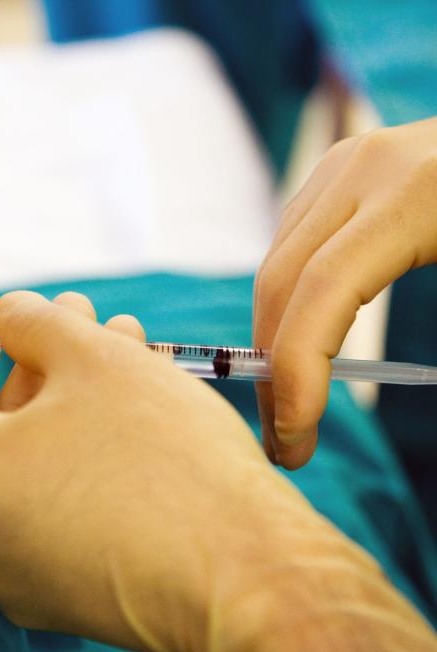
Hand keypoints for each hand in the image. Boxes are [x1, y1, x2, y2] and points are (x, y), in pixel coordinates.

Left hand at [0, 291, 436, 651]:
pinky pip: (55, 510)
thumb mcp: (94, 360)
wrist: (246, 581)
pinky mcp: (64, 598)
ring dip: (68, 401)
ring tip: (117, 343)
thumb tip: (8, 313)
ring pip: (31, 466)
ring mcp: (15, 576)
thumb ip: (34, 322)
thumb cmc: (161, 455)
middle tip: (71, 316)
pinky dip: (79, 456)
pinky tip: (125, 410)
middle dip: (38, 362)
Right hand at [254, 117, 436, 468]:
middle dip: (273, 371)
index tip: (296, 437)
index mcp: (418, 192)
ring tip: (289, 409)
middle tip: (286, 445)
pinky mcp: (337, 173)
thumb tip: (417, 402)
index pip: (324, 289)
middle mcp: (364, 170)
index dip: (297, 369)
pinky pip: (291, 248)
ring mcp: (343, 166)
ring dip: (272, 344)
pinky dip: (289, 307)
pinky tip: (302, 349)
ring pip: (276, 267)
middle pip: (282, 282)